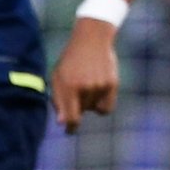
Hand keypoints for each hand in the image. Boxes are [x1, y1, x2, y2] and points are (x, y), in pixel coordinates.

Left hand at [50, 17, 118, 132]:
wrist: (91, 39)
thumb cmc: (71, 60)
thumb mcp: (58, 76)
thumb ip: (58, 100)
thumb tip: (62, 123)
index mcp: (68, 86)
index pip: (71, 118)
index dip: (70, 127)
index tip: (69, 131)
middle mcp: (85, 87)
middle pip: (82, 112)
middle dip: (78, 106)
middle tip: (77, 90)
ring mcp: (100, 86)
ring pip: (94, 109)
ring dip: (90, 103)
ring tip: (88, 84)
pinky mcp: (112, 84)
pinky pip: (107, 107)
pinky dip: (102, 104)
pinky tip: (98, 92)